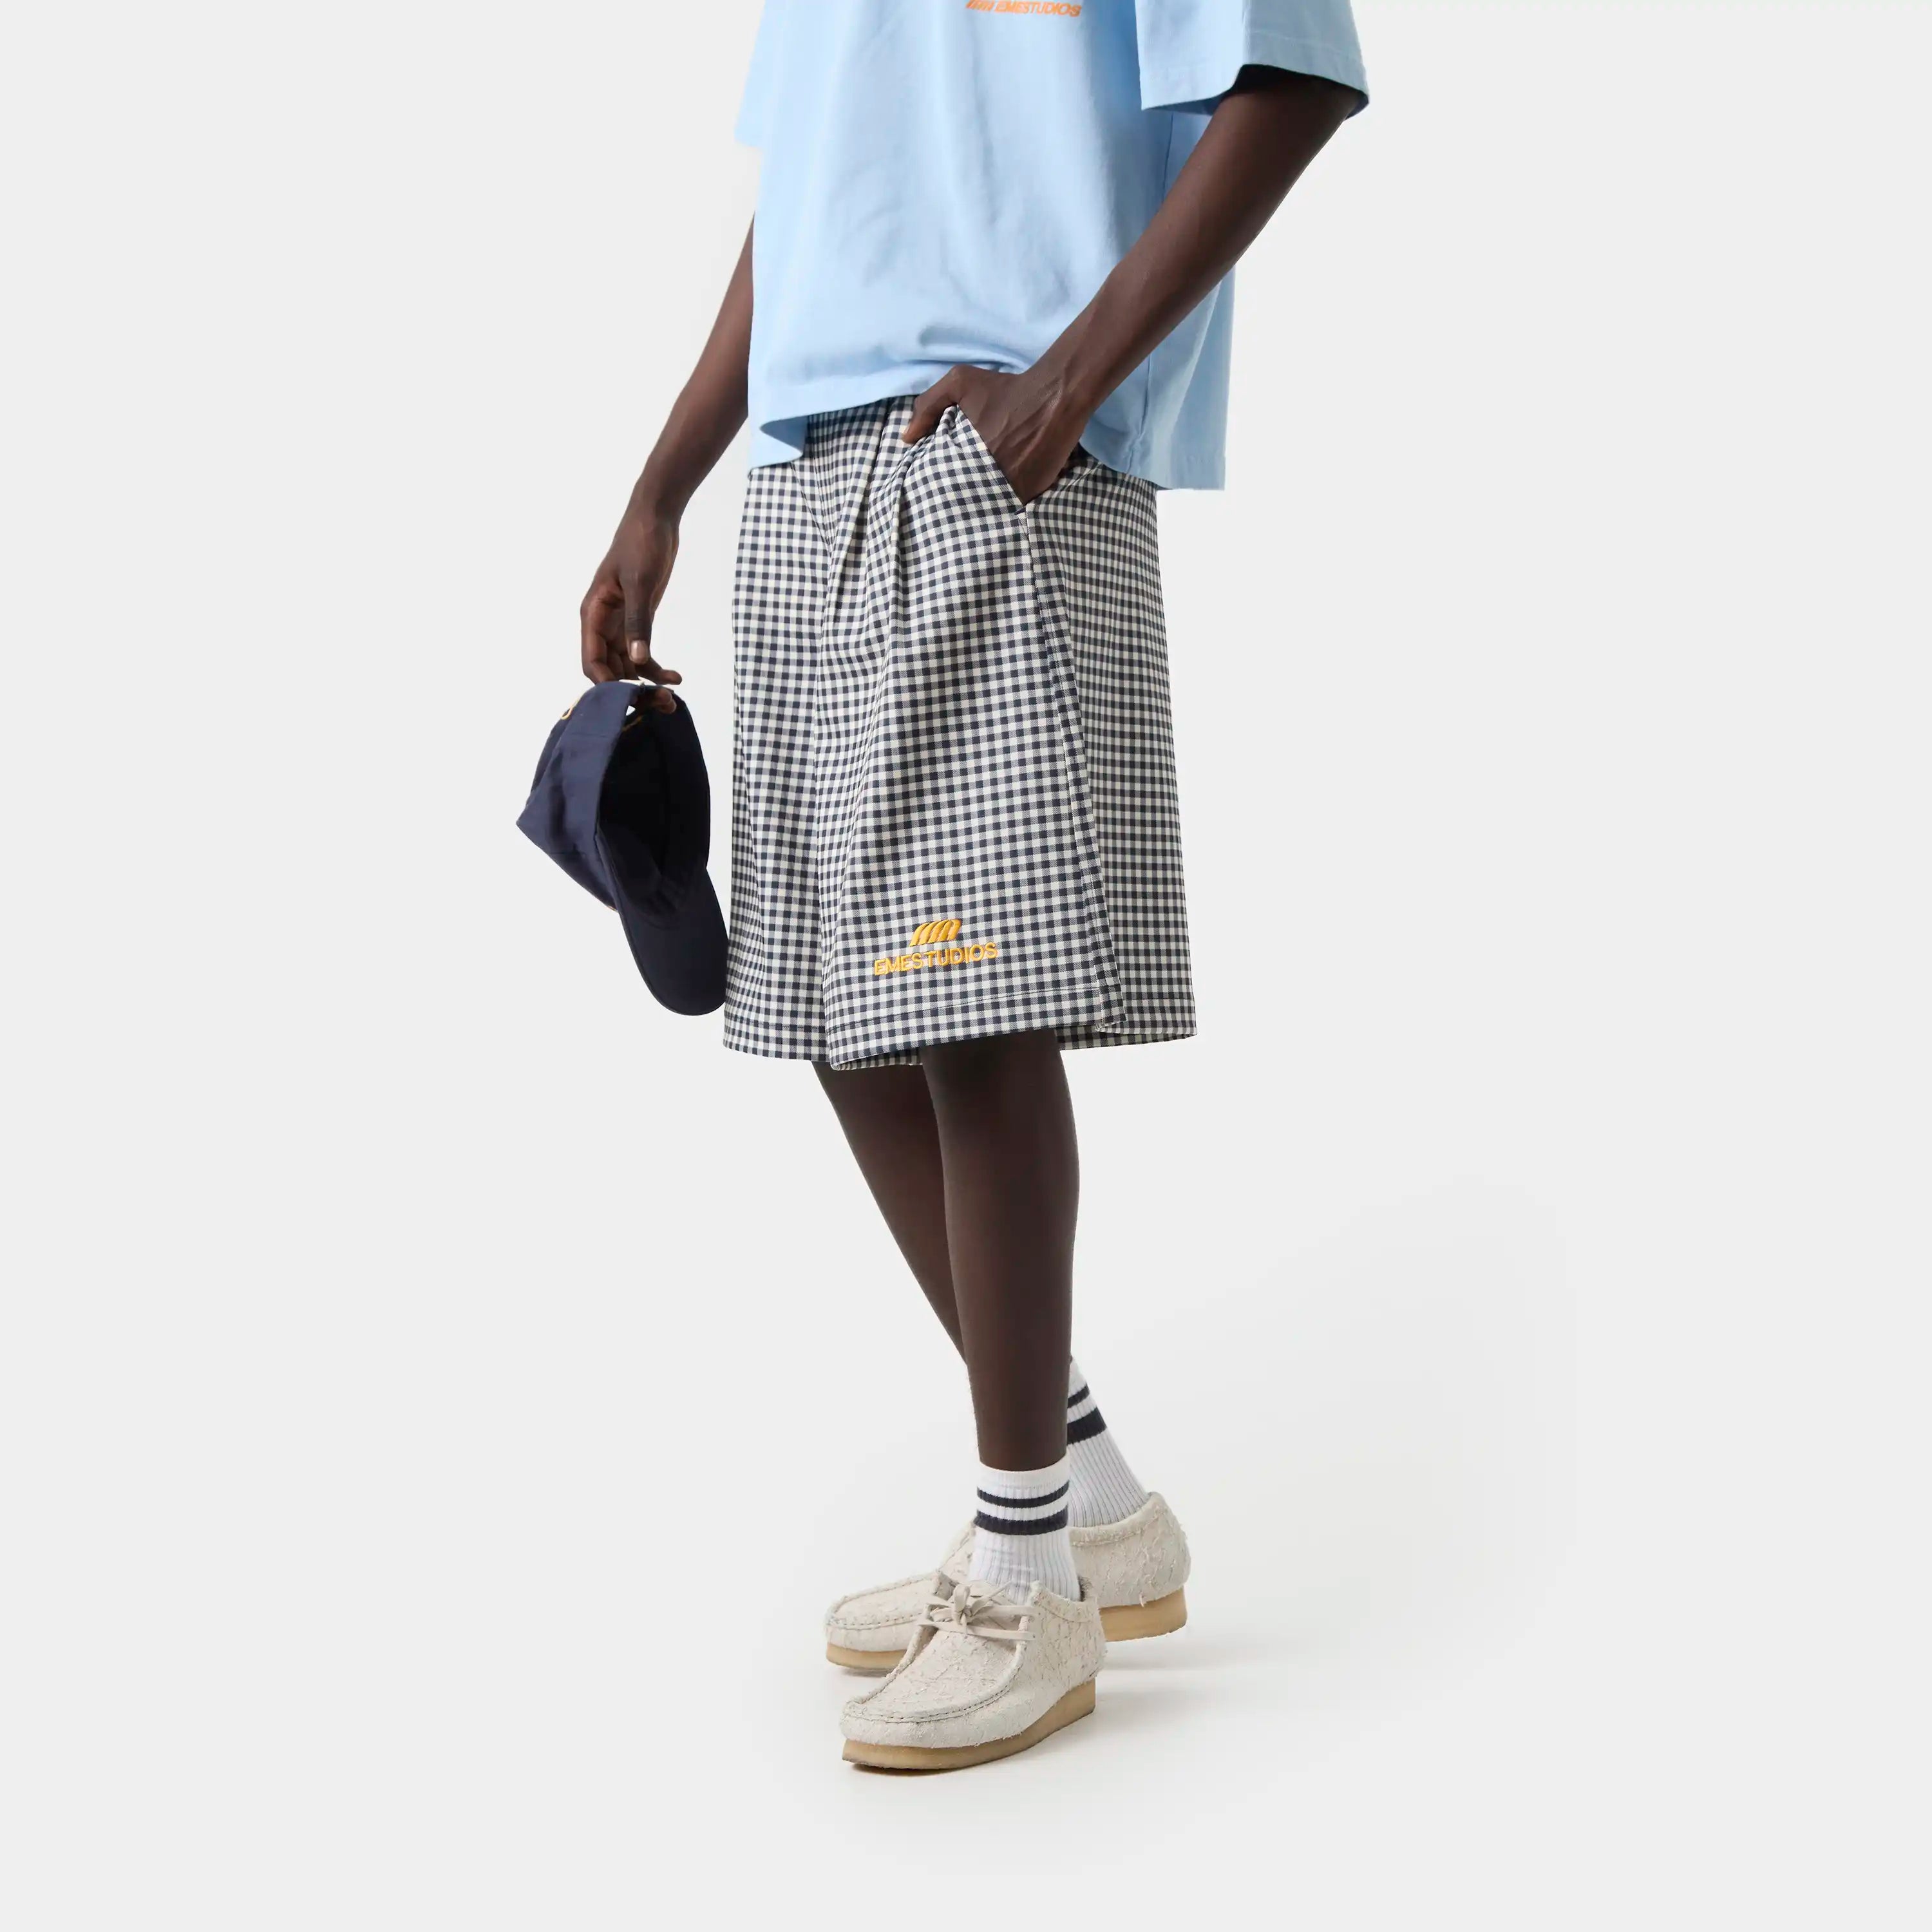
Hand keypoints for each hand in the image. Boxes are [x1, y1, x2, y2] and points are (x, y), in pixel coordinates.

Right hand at [579, 497, 682, 709]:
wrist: (655, 519)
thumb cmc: (641, 543)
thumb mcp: (641, 583)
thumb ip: (639, 622)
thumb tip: (638, 660)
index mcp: (592, 614)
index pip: (591, 661)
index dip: (607, 686)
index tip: (632, 700)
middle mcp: (601, 623)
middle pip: (609, 669)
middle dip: (631, 691)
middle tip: (662, 704)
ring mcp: (619, 624)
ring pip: (626, 666)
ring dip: (645, 685)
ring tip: (672, 700)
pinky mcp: (637, 621)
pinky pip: (641, 653)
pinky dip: (656, 669)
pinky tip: (676, 678)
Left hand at [902, 364, 1088, 504]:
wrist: (1055, 397)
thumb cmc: (1006, 388)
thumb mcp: (961, 382)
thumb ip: (929, 405)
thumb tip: (906, 438)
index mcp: (966, 455)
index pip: (942, 481)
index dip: (938, 485)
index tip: (937, 486)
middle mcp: (987, 475)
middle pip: (964, 498)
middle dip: (959, 498)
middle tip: (957, 497)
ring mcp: (1011, 488)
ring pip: (988, 507)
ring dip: (982, 505)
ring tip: (977, 503)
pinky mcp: (1031, 493)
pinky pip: (1012, 508)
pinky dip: (1006, 507)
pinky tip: (1001, 500)